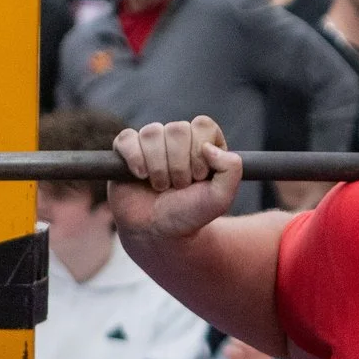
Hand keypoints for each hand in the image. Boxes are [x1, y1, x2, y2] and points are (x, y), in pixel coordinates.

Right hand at [109, 117, 246, 242]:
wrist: (158, 233)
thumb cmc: (189, 214)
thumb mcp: (221, 197)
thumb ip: (232, 169)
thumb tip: (208, 147)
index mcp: (203, 143)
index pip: (202, 125)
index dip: (199, 152)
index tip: (198, 177)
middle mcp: (177, 139)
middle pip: (177, 130)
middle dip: (178, 165)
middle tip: (178, 186)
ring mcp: (151, 143)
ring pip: (152, 133)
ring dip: (158, 168)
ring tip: (161, 186)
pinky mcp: (127, 150)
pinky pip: (127, 139)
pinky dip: (135, 159)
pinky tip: (140, 176)